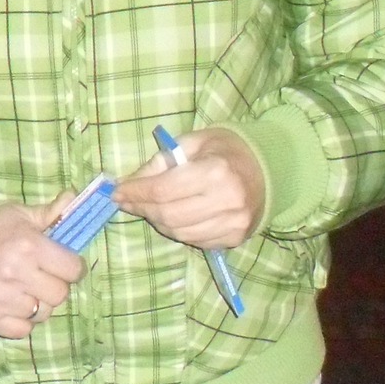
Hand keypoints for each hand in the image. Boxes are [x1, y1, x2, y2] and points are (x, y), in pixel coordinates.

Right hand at [0, 202, 85, 337]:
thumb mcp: (17, 214)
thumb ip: (49, 212)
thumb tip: (73, 198)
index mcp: (28, 245)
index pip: (72, 268)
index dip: (71, 266)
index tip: (63, 264)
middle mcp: (16, 274)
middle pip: (60, 294)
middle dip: (56, 285)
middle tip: (42, 276)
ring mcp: (1, 299)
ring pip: (42, 314)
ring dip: (38, 303)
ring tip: (25, 289)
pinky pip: (23, 330)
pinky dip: (22, 320)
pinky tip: (12, 304)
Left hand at [115, 127, 264, 250]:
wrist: (267, 168)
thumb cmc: (226, 150)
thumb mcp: (193, 142)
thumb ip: (162, 161)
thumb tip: (131, 183)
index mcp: (215, 171)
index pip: (163, 189)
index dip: (136, 192)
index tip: (117, 192)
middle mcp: (227, 201)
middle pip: (168, 215)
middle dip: (142, 208)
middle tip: (128, 201)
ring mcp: (233, 224)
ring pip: (179, 232)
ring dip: (157, 221)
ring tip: (150, 207)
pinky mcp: (235, 238)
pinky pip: (195, 241)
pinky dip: (178, 230)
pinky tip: (173, 216)